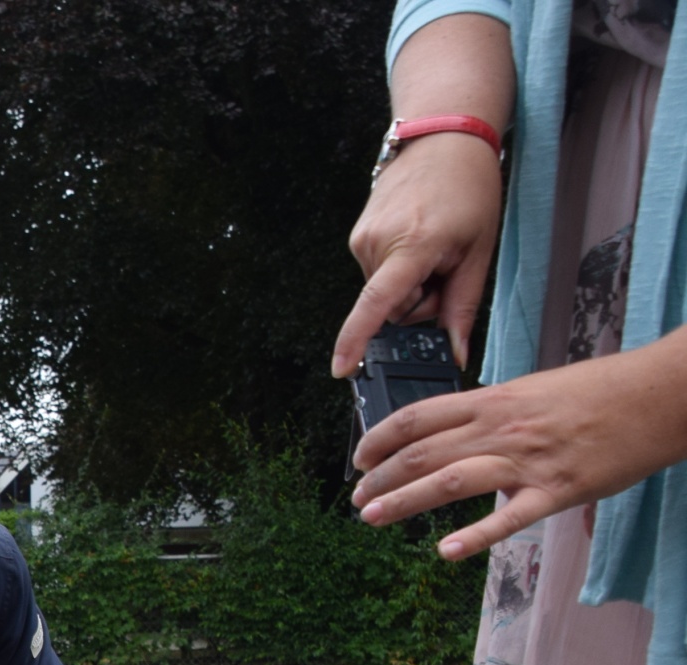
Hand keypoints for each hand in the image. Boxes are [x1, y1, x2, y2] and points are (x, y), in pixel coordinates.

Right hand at [331, 12, 514, 376]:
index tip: (342, 368)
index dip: (357, 340)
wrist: (443, 138)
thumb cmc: (468, 187)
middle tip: (448, 268)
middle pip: (394, 308)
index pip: (377, 304)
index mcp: (412, 246)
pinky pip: (378, 273)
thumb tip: (457, 352)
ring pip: (386, 292)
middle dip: (421, 302)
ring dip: (411, 283)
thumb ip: (463, 306)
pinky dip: (399, 268)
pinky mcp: (358, 236)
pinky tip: (418, 238)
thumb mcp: (479, 250)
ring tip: (434, 246)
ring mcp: (362, 239)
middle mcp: (377, 243)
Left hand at [352, 332, 686, 557]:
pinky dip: (477, 536)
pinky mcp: (558, 490)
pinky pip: (510, 517)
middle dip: (379, 478)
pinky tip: (447, 551)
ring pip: (450, 481)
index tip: (360, 459)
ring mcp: (528, 460)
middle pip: (421, 453)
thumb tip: (455, 429)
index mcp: (494, 400)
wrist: (661, 394)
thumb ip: (492, 411)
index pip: (417, 417)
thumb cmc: (601, 391)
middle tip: (357, 499)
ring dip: (403, 502)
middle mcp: (502, 428)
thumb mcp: (534, 389)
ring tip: (371, 517)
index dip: (379, 439)